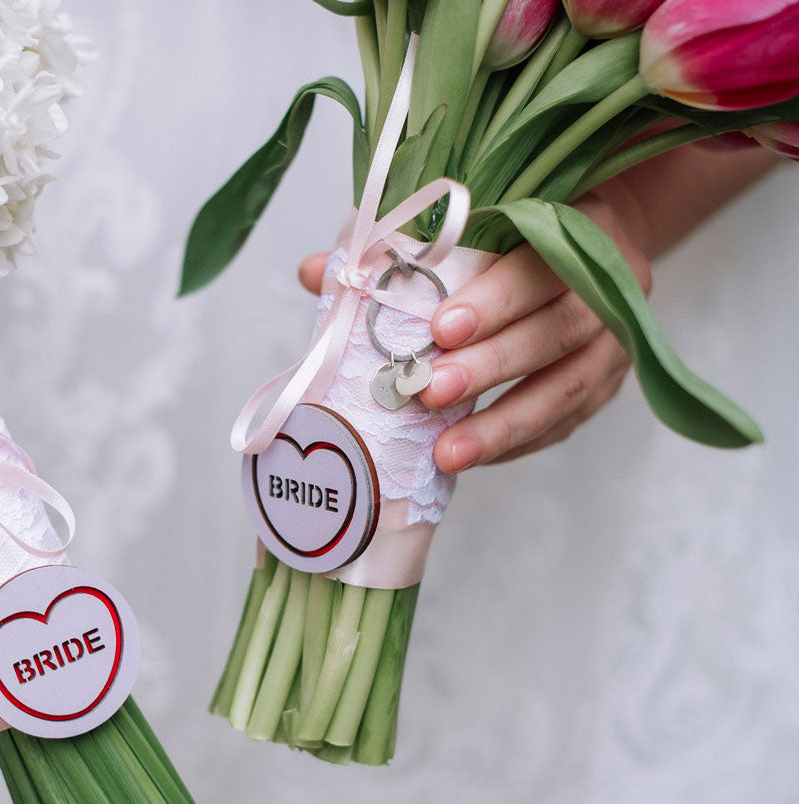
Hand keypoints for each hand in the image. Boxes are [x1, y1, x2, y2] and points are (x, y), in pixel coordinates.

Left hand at [299, 186, 649, 472]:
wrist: (598, 236)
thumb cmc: (514, 231)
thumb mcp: (472, 221)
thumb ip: (399, 246)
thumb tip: (315, 273)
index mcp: (577, 228)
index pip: (540, 264)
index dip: (495, 299)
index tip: (439, 329)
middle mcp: (608, 286)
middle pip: (555, 332)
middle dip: (490, 368)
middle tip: (429, 393)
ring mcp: (615, 342)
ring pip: (567, 389)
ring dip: (504, 426)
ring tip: (447, 453)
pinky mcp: (606, 385)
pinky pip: (566, 422)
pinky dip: (518, 443)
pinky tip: (473, 457)